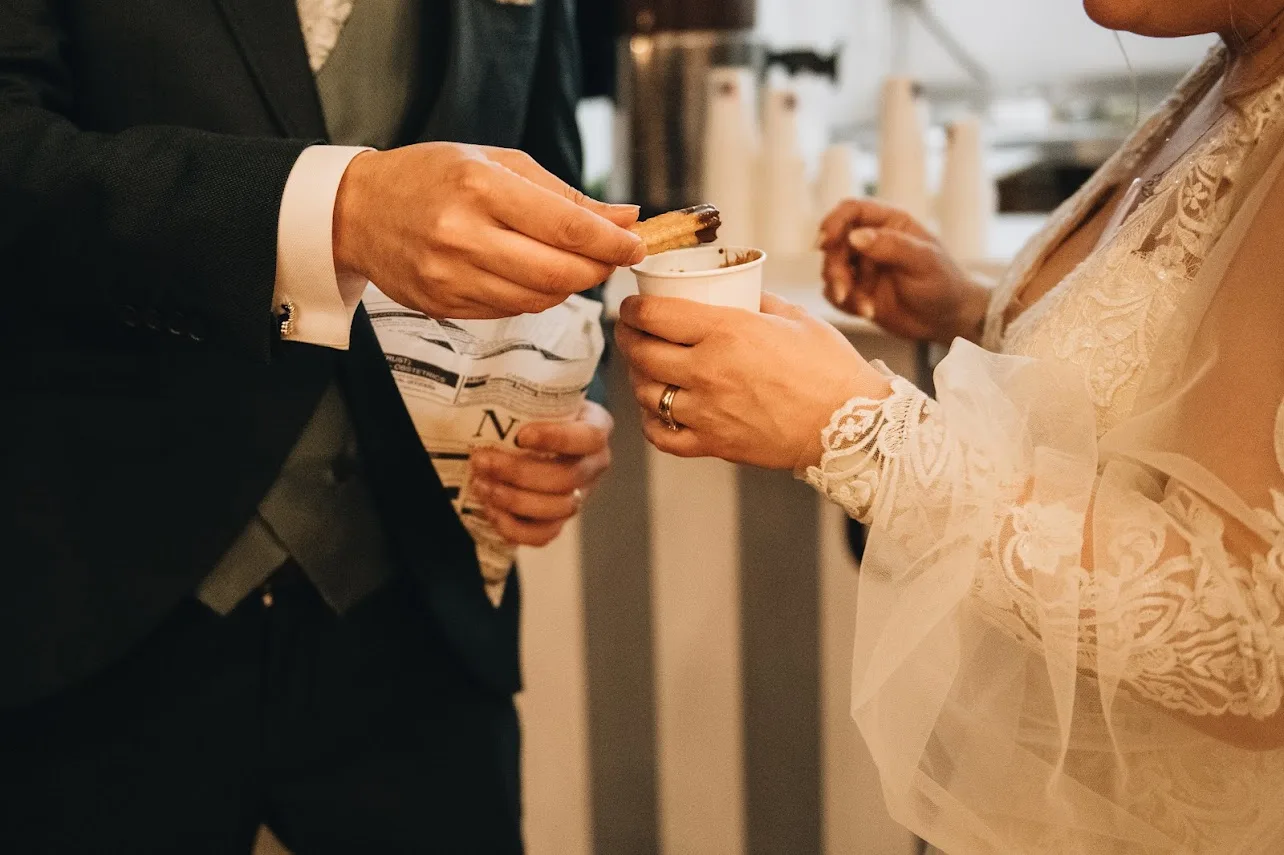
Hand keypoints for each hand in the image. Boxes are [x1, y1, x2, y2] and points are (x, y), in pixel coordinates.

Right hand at [333, 143, 645, 319]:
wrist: (357, 211)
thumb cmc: (432, 177)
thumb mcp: (497, 164)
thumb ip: (564, 195)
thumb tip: (626, 219)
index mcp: (480, 187)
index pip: (566, 228)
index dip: (611, 243)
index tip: (636, 246)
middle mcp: (463, 235)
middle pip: (559, 272)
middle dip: (598, 269)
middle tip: (612, 258)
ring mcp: (451, 277)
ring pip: (539, 299)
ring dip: (569, 286)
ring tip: (572, 264)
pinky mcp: (444, 306)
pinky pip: (511, 311)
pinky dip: (534, 298)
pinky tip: (531, 276)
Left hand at [468, 401, 613, 546]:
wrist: (539, 432)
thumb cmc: (537, 410)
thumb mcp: (539, 393)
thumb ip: (523, 389)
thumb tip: (479, 375)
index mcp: (596, 428)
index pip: (588, 437)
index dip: (556, 439)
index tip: (521, 435)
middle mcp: (594, 465)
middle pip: (567, 479)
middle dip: (519, 473)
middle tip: (482, 461)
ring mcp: (580, 496)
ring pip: (556, 510)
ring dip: (513, 500)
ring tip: (481, 484)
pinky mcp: (560, 519)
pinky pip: (543, 535)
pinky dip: (514, 527)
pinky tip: (490, 509)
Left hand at [615, 293, 890, 470]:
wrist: (851, 426)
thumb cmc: (830, 369)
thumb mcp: (796, 317)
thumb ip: (758, 300)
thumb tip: (737, 289)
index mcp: (727, 330)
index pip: (654, 316)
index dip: (633, 308)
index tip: (632, 305)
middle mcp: (708, 370)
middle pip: (641, 353)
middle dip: (628, 338)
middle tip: (631, 332)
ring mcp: (707, 411)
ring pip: (646, 393)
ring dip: (638, 377)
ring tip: (645, 368)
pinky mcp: (714, 443)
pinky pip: (662, 436)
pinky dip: (652, 422)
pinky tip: (658, 410)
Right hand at [817, 199, 989, 344]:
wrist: (948, 320)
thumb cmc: (944, 284)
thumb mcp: (923, 262)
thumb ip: (891, 246)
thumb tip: (855, 236)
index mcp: (889, 223)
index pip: (851, 211)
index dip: (834, 222)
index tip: (826, 241)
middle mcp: (871, 241)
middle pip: (835, 243)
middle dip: (835, 268)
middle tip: (844, 290)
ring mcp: (862, 267)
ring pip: (831, 270)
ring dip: (841, 289)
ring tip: (865, 308)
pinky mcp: (857, 291)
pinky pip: (835, 293)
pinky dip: (845, 304)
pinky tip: (867, 312)